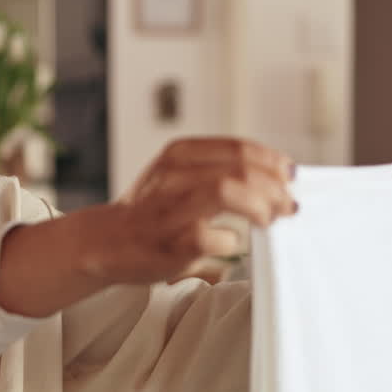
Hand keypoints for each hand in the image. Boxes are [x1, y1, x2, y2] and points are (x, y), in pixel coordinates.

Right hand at [89, 138, 296, 284]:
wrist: (103, 243)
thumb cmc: (147, 214)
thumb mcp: (175, 176)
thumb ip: (215, 170)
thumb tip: (274, 177)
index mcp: (177, 154)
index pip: (238, 148)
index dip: (271, 161)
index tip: (289, 174)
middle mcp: (173, 175)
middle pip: (240, 168)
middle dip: (274, 187)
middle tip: (287, 203)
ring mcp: (171, 208)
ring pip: (229, 191)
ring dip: (261, 206)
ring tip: (270, 218)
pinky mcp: (173, 241)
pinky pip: (218, 236)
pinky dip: (232, 240)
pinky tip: (230, 243)